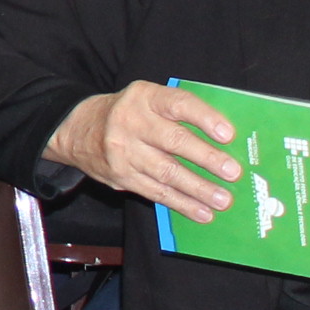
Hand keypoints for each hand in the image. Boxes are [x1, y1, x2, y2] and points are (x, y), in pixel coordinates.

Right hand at [44, 83, 241, 221]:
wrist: (77, 130)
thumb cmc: (128, 113)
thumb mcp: (147, 100)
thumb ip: (180, 112)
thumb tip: (226, 139)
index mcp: (144, 97)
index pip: (178, 104)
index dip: (204, 118)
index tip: (228, 134)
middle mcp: (131, 121)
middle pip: (174, 141)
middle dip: (206, 158)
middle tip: (232, 172)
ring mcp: (124, 151)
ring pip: (167, 172)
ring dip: (198, 188)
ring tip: (223, 200)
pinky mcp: (122, 176)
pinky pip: (156, 192)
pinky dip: (181, 204)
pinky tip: (202, 213)